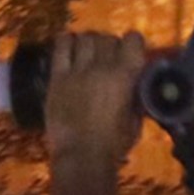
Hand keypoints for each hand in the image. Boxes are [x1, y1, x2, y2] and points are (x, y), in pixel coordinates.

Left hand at [44, 29, 149, 176]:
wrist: (82, 156)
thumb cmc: (113, 144)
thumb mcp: (135, 121)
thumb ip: (135, 99)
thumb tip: (134, 87)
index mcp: (126, 76)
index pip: (133, 39)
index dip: (132, 43)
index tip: (130, 52)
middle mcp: (102, 67)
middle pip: (107, 38)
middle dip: (109, 44)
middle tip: (106, 58)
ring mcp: (78, 71)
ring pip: (85, 38)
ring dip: (89, 42)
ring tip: (87, 54)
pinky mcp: (58, 77)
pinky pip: (61, 46)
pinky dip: (66, 41)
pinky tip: (68, 48)